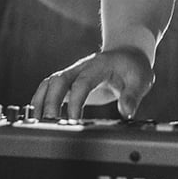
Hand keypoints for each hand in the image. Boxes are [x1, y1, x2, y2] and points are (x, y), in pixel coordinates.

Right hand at [29, 47, 154, 121]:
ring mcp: (73, 74)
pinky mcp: (70, 83)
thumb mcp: (141, 80)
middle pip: (59, 81)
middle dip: (51, 101)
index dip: (76, 102)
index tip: (74, 121)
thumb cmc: (133, 68)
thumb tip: (126, 113)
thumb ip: (132, 96)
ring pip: (50, 83)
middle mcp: (82, 68)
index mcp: (99, 66)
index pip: (82, 83)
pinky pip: (50, 89)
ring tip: (36, 123)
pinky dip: (41, 101)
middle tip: (49, 123)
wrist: (128, 54)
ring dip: (41, 101)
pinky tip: (37, 117)